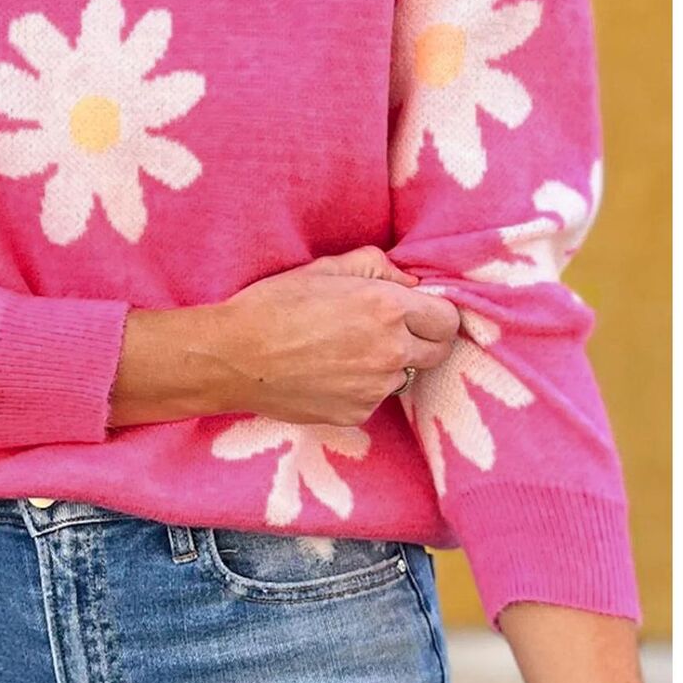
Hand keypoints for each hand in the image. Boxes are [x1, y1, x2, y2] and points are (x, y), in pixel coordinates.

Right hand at [207, 245, 461, 425]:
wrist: (234, 357)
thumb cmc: (274, 306)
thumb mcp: (325, 269)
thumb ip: (377, 267)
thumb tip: (408, 280)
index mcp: (387, 308)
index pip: (447, 319)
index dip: (434, 314)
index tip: (416, 312)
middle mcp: (390, 351)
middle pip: (438, 352)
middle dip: (422, 340)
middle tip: (387, 331)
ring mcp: (375, 389)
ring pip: (404, 376)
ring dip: (389, 364)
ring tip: (346, 351)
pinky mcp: (357, 415)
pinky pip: (374, 398)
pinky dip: (361, 387)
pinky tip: (328, 373)